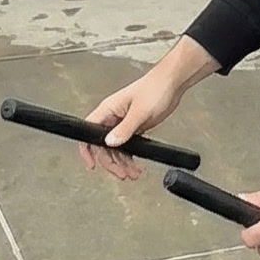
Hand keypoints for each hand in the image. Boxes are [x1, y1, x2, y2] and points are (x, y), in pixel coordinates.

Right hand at [82, 37, 216, 178]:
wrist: (172, 84)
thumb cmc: (155, 89)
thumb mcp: (139, 111)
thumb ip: (125, 128)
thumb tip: (110, 143)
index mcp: (108, 110)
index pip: (88, 131)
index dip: (87, 150)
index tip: (92, 164)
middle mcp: (112, 118)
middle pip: (103, 146)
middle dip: (111, 162)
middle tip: (122, 174)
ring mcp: (123, 124)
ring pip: (116, 149)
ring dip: (123, 163)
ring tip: (133, 174)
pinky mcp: (134, 128)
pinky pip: (127, 147)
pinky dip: (131, 158)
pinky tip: (137, 166)